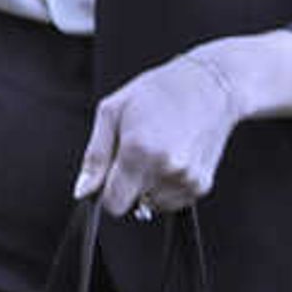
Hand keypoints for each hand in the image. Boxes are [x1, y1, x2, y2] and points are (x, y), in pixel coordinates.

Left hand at [75, 47, 253, 219]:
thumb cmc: (159, 92)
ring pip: (153, 204)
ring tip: (156, 152)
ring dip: (148, 186)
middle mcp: (166, 169)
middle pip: (132, 204)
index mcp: (139, 150)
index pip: (113, 203)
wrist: (208, 86)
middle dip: (126, 184)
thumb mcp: (112, 112)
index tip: (109, 174)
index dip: (105, 191)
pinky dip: (167, 187)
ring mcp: (188, 179)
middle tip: (135, 153)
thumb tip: (83, 190)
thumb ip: (95, 156)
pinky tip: (171, 158)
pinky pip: (174, 202)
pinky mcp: (203, 185)